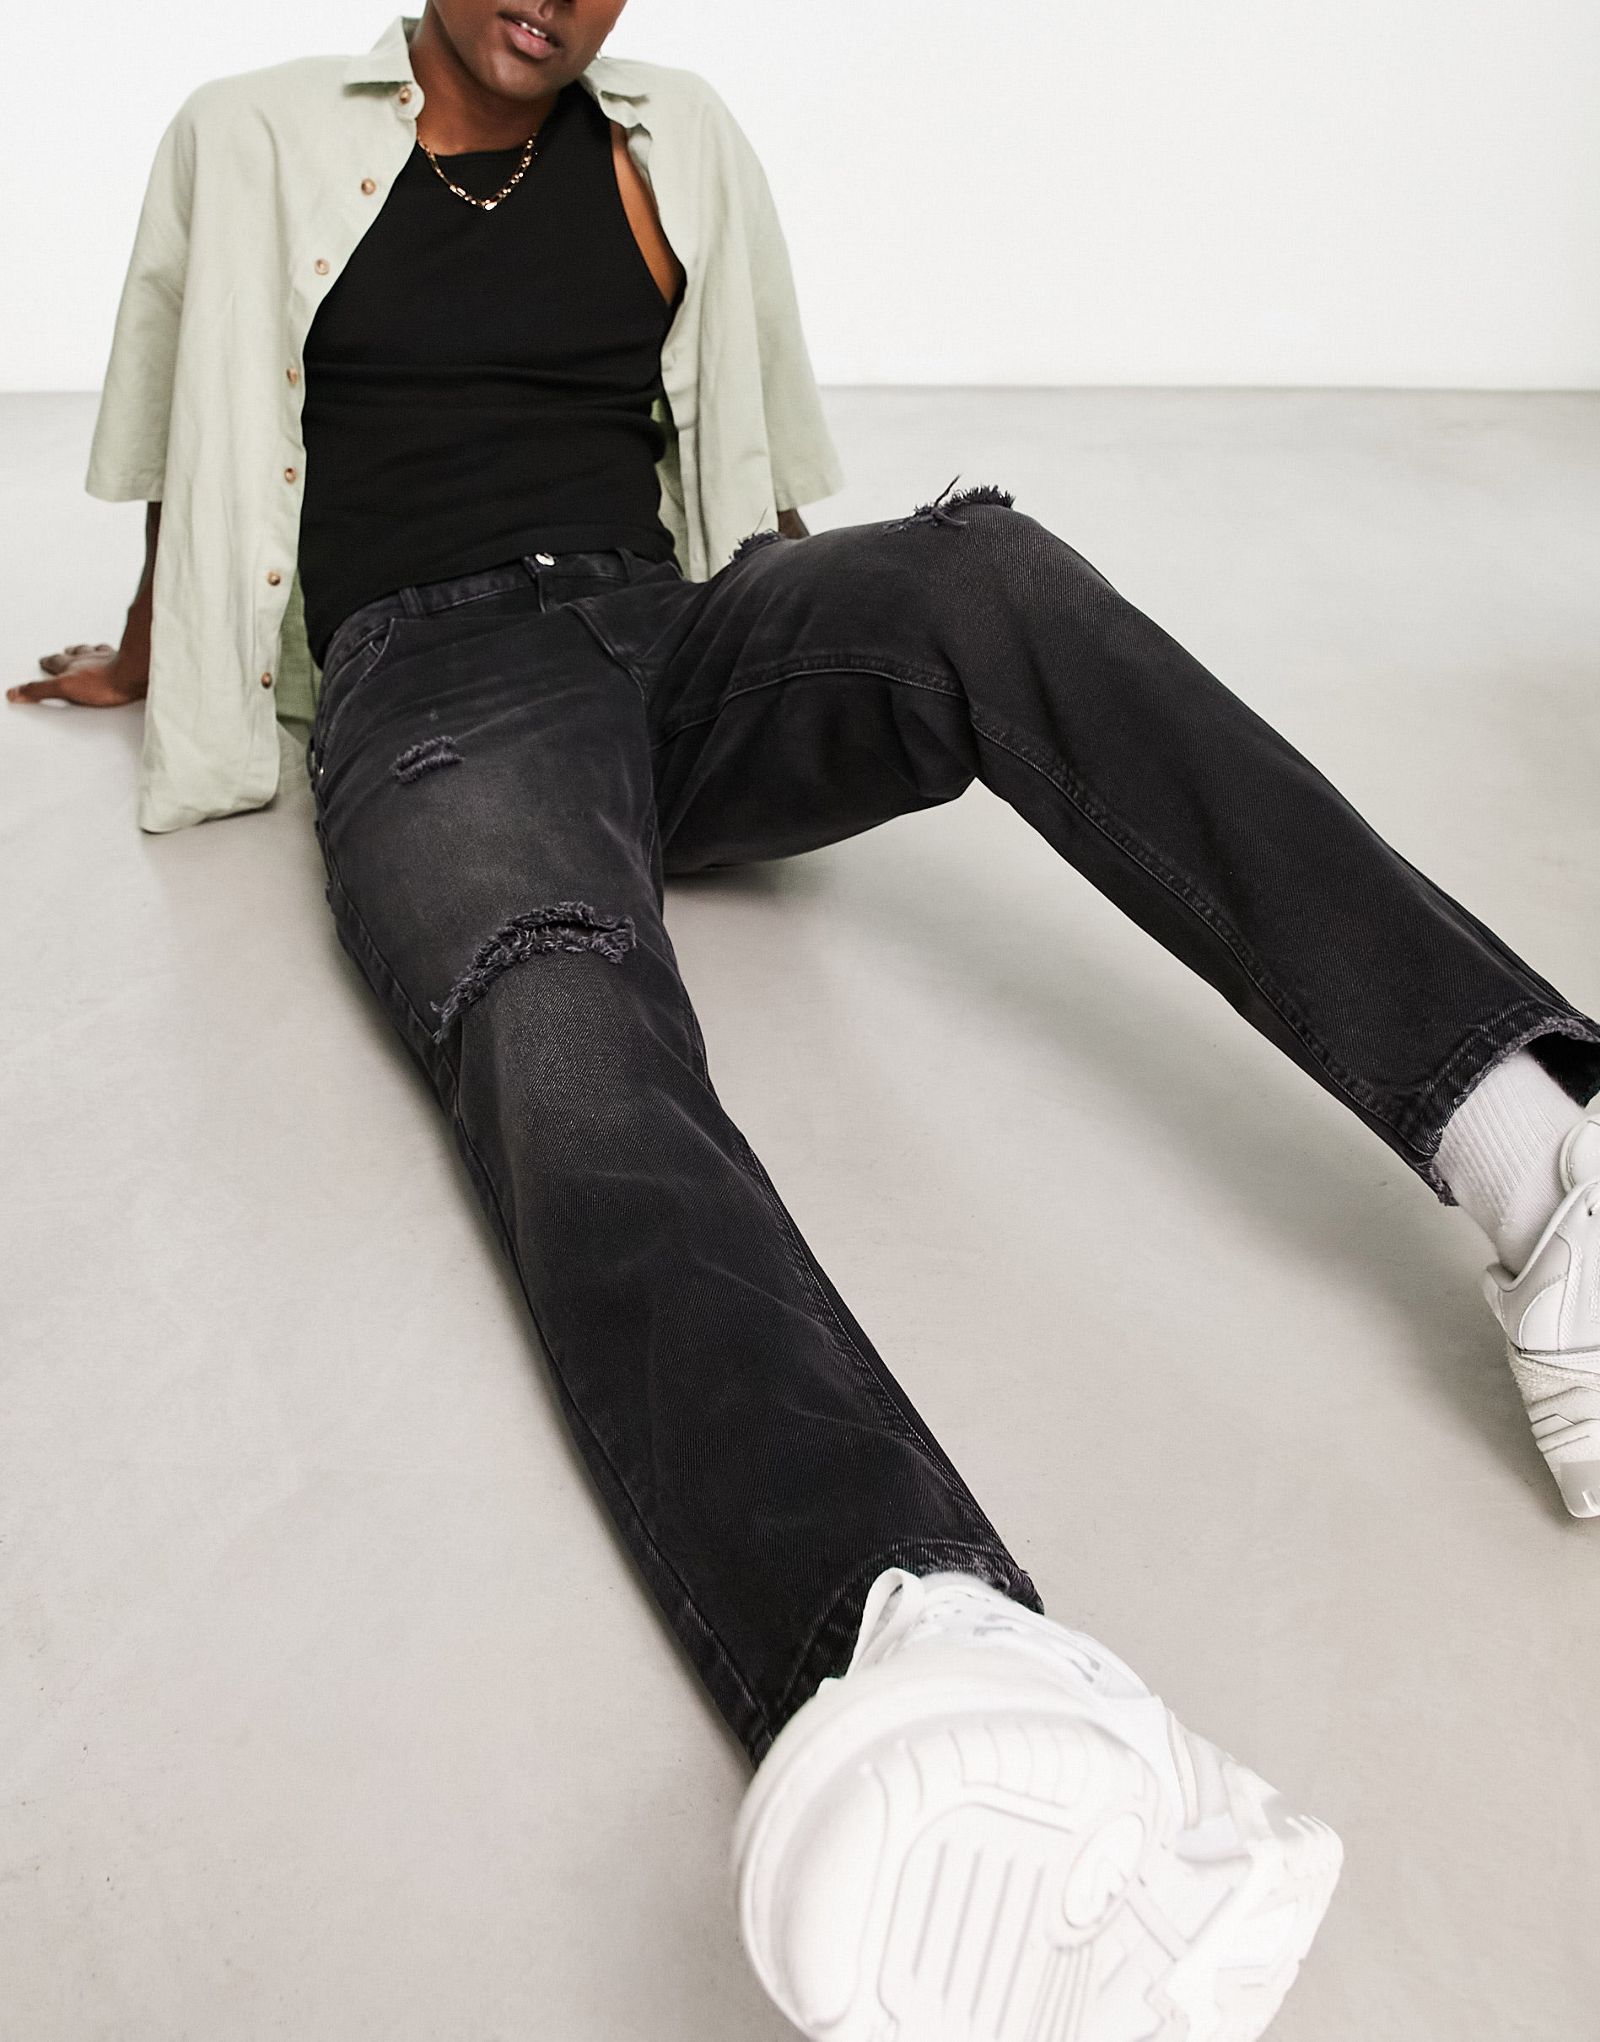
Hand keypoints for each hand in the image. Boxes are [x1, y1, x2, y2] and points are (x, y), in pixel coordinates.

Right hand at [8, 644, 146, 707]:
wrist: (134, 675)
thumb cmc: (104, 682)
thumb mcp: (64, 689)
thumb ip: (40, 691)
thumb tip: (16, 693)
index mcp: (72, 665)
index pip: (55, 662)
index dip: (48, 662)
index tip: (43, 661)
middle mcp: (89, 658)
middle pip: (75, 653)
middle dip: (68, 654)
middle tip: (65, 652)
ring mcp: (109, 658)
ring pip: (95, 651)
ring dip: (90, 651)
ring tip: (87, 650)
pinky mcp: (127, 661)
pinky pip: (119, 653)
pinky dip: (114, 654)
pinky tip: (119, 655)